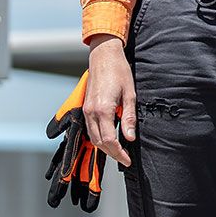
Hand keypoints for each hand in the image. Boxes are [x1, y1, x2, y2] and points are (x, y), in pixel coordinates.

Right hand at [83, 36, 135, 166]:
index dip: (119, 153)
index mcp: (103, 110)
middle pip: (99, 142)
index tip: (128, 160)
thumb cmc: (119, 72)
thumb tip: (130, 138)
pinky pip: (89, 129)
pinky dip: (98, 138)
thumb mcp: (130, 95)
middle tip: (125, 159)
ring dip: (104, 148)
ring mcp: (86, 110)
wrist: (103, 56)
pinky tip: (108, 140)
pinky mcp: (85, 108)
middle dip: (112, 154)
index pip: (109, 140)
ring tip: (119, 152)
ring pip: (92, 138)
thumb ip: (129, 118)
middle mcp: (91, 112)